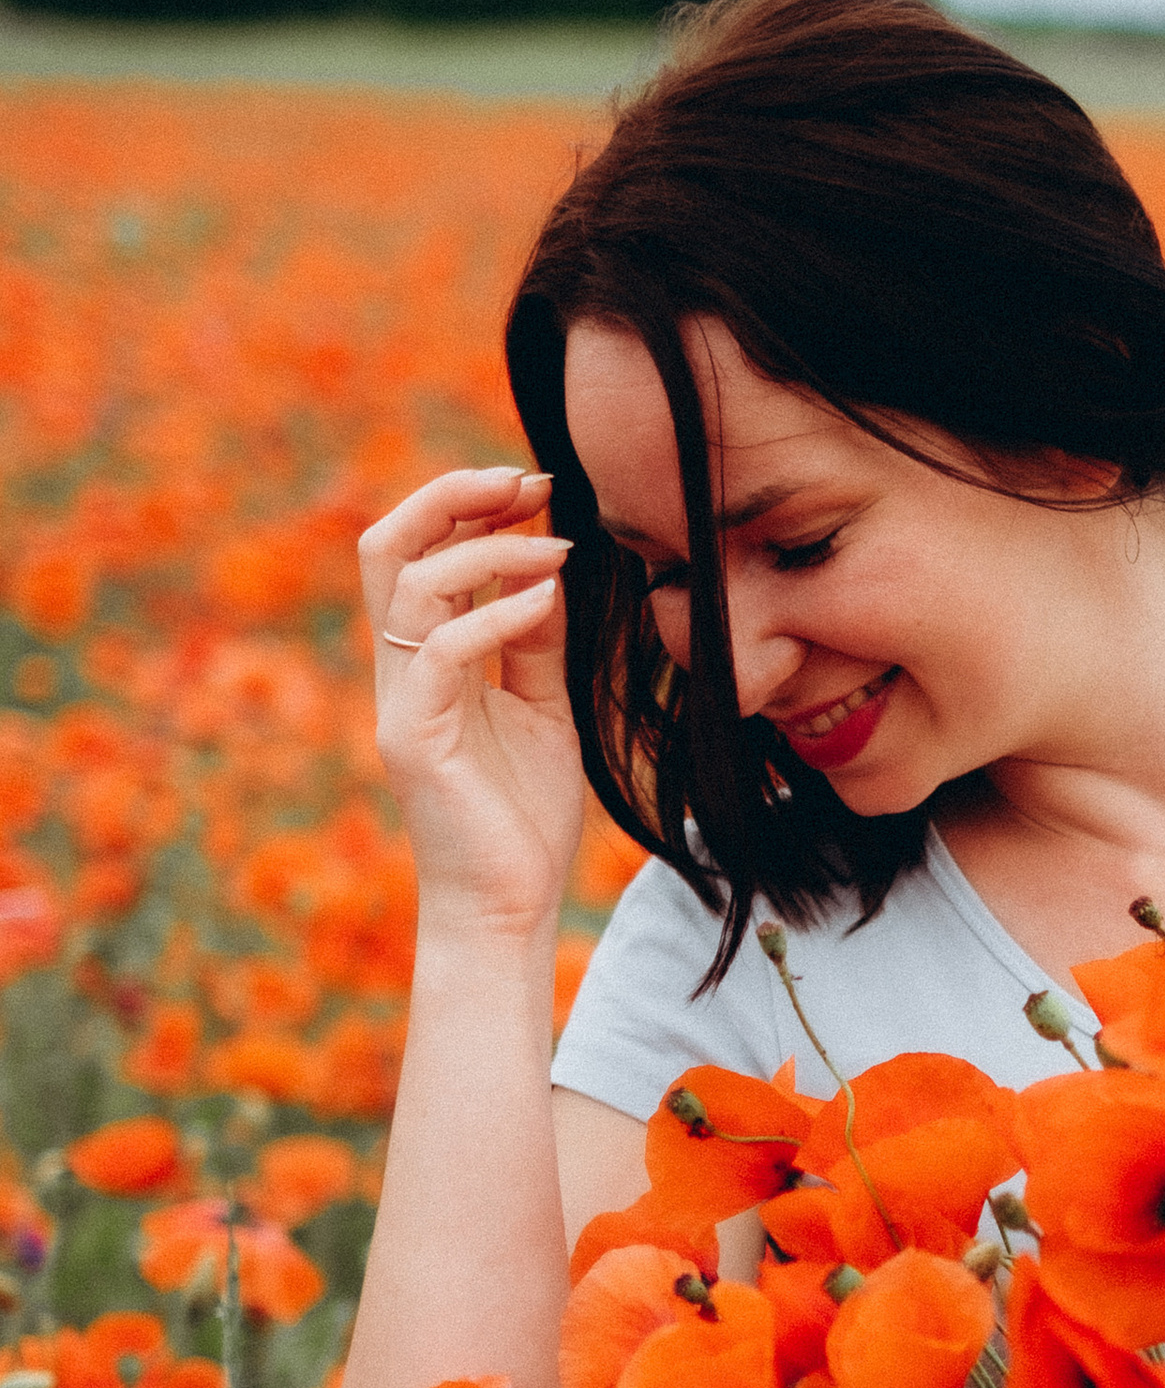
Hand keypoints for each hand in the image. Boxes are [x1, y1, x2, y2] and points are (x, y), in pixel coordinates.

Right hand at [359, 465, 590, 936]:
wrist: (508, 907)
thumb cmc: (523, 815)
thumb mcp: (543, 709)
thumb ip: (536, 642)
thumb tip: (547, 567)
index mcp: (425, 659)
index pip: (417, 551)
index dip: (468, 506)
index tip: (536, 487)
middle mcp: (400, 671)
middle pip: (386, 545)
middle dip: (450, 496)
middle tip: (525, 480)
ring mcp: (401, 703)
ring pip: (409, 585)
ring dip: (487, 550)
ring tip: (555, 547)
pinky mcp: (414, 739)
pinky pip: (440, 652)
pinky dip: (495, 614)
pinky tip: (547, 601)